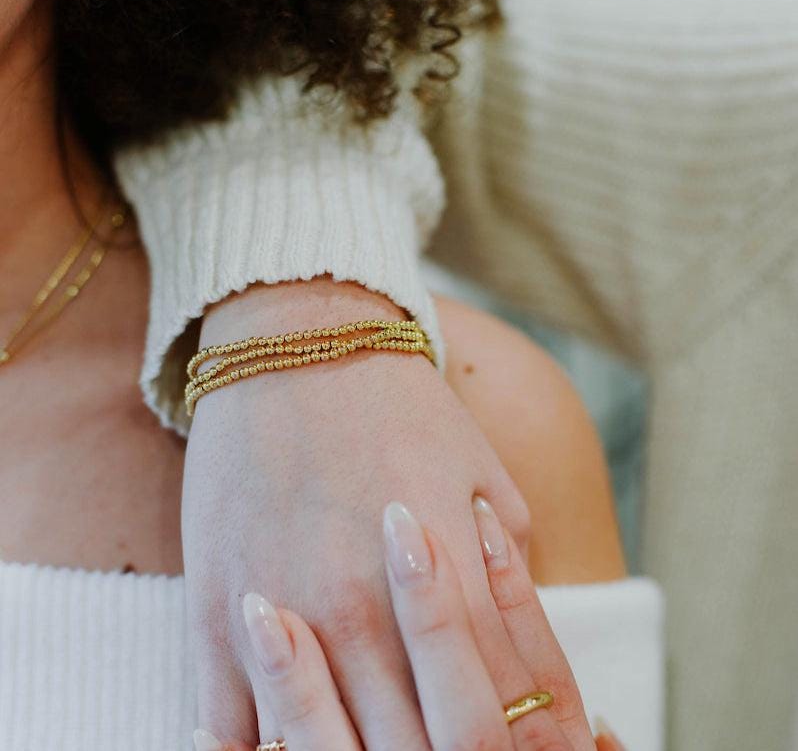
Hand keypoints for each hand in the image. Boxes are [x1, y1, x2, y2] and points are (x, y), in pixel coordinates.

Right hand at [182, 279, 593, 749]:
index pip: (498, 713)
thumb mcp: (484, 475)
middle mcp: (365, 612)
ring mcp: (283, 616)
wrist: (298, 343)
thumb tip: (522, 652)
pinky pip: (233, 733)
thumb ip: (512, 571)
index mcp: (446, 580)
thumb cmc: (399, 407)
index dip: (519, 750)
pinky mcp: (214, 609)